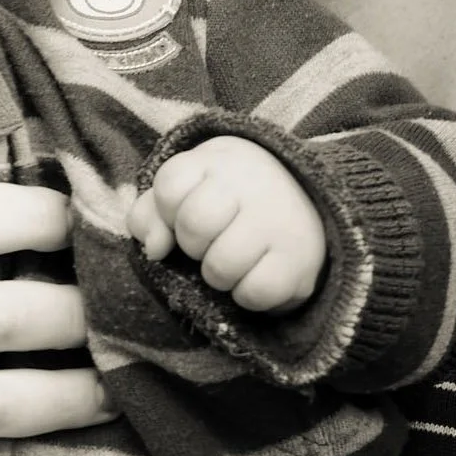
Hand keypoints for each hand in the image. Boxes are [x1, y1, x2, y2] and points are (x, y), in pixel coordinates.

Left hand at [129, 134, 325, 311]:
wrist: (303, 196)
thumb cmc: (228, 198)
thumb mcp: (186, 190)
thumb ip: (151, 214)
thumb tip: (154, 250)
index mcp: (217, 160)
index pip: (170, 187)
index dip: (168, 211)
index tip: (184, 212)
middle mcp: (251, 184)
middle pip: (195, 225)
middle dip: (192, 243)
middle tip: (210, 240)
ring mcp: (278, 222)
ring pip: (220, 267)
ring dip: (217, 275)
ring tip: (232, 259)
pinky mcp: (299, 261)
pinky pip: (254, 292)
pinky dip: (245, 294)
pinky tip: (253, 275)